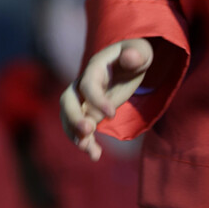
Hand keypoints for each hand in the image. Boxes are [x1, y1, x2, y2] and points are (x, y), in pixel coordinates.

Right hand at [59, 38, 153, 160]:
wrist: (129, 62)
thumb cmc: (135, 55)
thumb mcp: (140, 51)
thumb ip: (136, 53)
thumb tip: (130, 56)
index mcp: (95, 67)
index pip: (88, 84)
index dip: (96, 99)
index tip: (112, 114)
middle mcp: (83, 83)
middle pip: (68, 100)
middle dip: (73, 118)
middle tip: (87, 132)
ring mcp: (83, 99)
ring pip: (69, 118)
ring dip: (76, 135)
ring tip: (90, 151)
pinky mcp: (89, 112)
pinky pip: (81, 129)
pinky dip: (86, 142)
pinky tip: (95, 155)